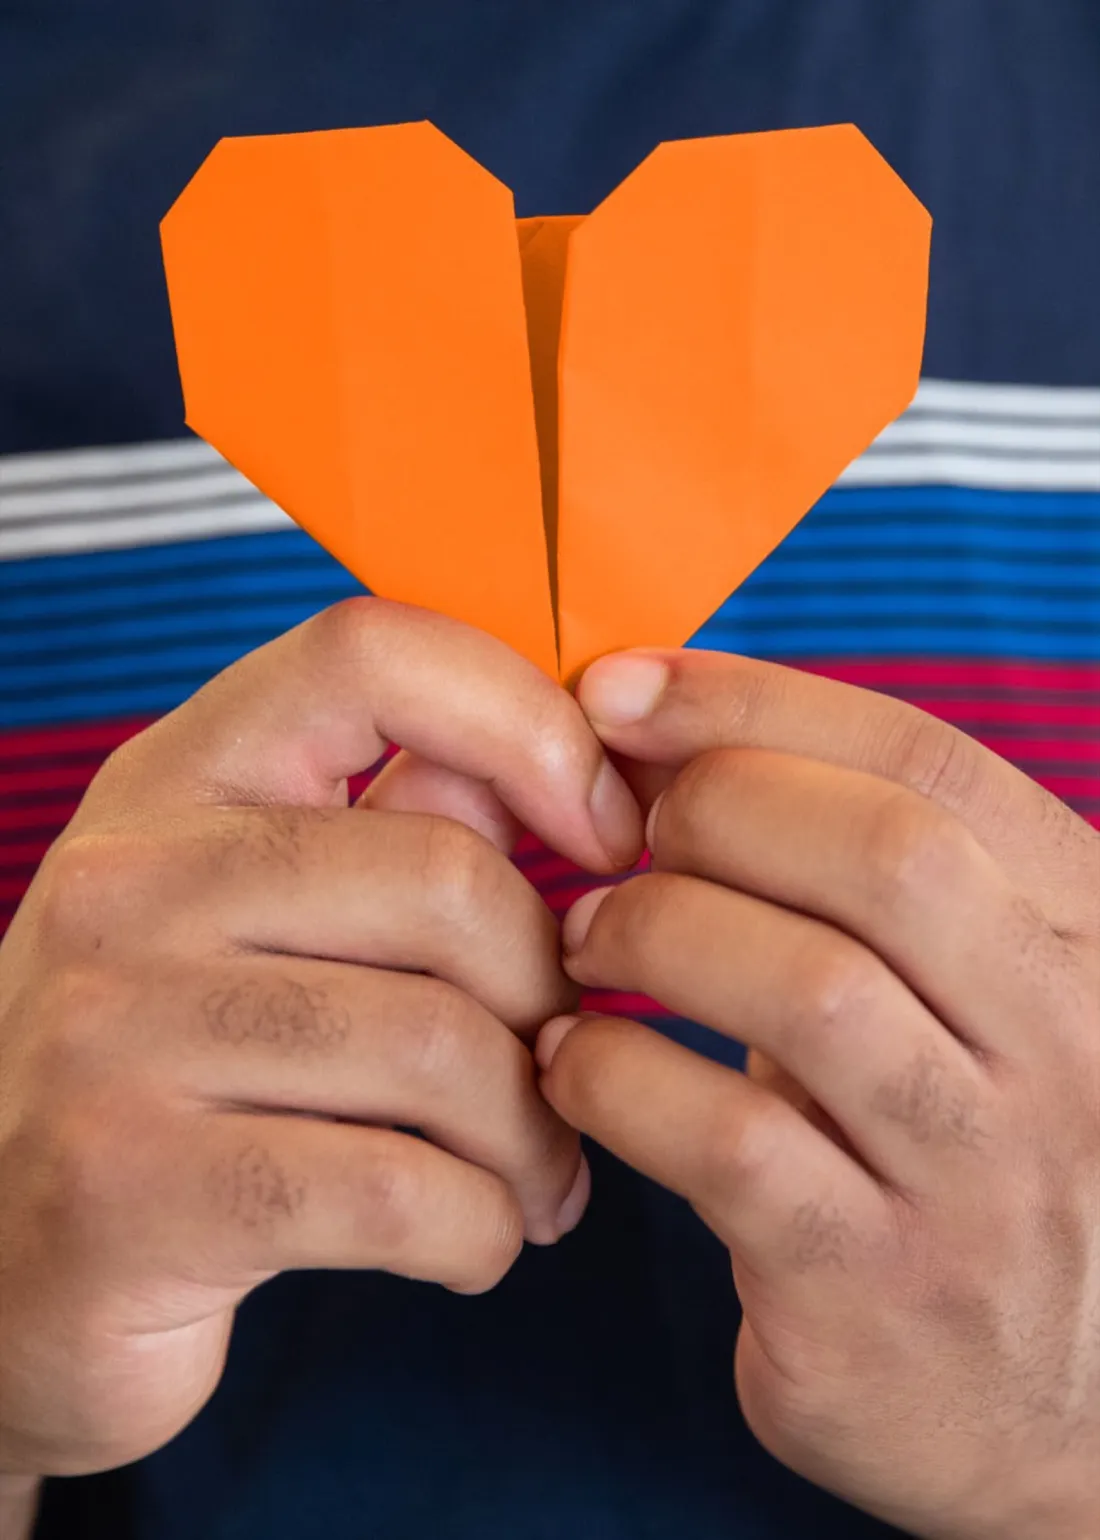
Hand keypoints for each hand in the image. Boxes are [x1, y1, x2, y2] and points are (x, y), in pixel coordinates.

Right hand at [0, 599, 642, 1478]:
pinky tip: (474, 1242)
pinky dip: (483, 1231)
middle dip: (552, 997)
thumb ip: (398, 830)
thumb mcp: (261, 918)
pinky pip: (398, 1191)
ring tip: (534, 1179)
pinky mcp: (127, 1188)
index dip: (530, 723)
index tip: (608, 834)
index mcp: (176, 781)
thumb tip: (559, 772)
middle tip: (566, 1072)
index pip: (371, 653)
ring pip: (441, 1047)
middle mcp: (127, 881)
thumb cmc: (182, 1073)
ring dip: (534, 1136)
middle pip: (448, 880)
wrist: (2, 1265)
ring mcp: (110, 1030)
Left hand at [538, 648, 1099, 1539]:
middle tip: (618, 834)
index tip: (622, 688)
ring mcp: (983, 1177)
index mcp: (1087, 936)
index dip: (753, 701)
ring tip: (587, 942)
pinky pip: (722, 1143)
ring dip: (656, 935)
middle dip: (713, 808)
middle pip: (886, 855)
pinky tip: (573, 1063)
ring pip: (807, 991)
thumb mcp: (964, 998)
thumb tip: (657, 739)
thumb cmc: (964, 1154)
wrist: (1058, 1414)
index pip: (930, 762)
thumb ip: (854, 876)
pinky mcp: (876, 1291)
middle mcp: (1070, 1047)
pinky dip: (615, 1075)